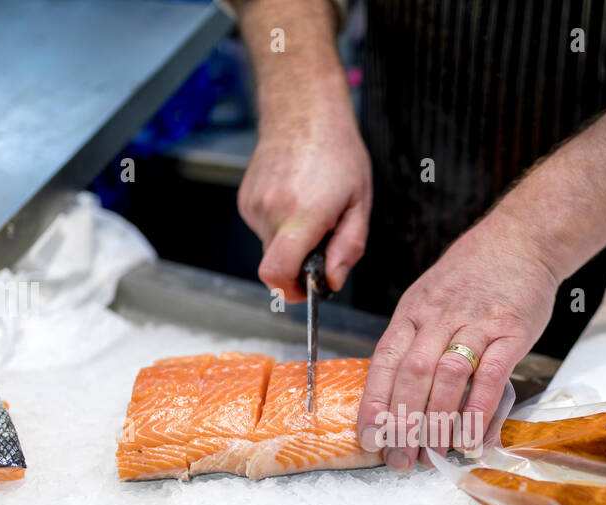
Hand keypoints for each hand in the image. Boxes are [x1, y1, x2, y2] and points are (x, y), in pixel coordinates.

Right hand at [237, 95, 371, 301]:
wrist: (303, 112)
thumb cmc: (337, 152)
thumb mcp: (359, 203)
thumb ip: (348, 248)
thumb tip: (332, 280)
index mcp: (302, 215)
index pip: (277, 272)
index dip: (290, 291)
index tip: (305, 290)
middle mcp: (272, 211)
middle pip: (277, 265)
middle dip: (299, 264)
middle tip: (323, 238)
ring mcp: (254, 205)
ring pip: (270, 247)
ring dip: (292, 241)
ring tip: (311, 209)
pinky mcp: (245, 200)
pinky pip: (264, 229)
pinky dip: (280, 225)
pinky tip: (295, 198)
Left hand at [356, 209, 560, 468]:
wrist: (520, 239)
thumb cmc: (472, 276)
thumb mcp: (429, 299)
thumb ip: (415, 341)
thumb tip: (398, 395)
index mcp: (412, 313)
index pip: (384, 362)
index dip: (374, 403)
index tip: (369, 438)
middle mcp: (438, 317)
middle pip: (411, 375)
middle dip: (402, 424)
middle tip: (400, 461)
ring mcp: (475, 323)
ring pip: (446, 376)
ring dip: (437, 421)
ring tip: (433, 454)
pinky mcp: (510, 331)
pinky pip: (491, 374)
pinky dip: (479, 409)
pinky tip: (473, 436)